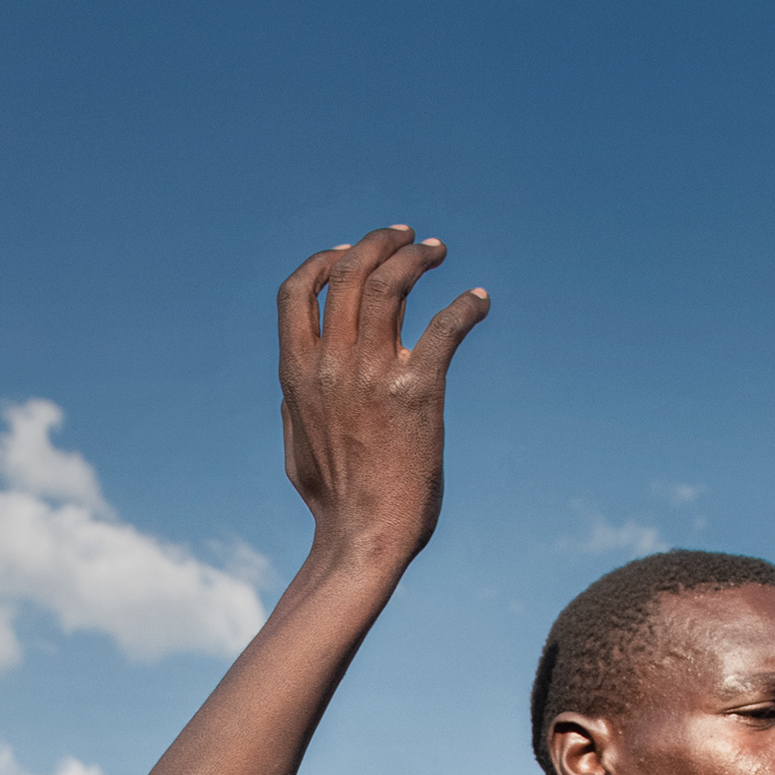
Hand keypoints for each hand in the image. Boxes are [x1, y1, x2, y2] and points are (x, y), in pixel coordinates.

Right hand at [276, 226, 488, 567]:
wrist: (365, 537)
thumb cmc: (334, 502)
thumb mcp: (295, 445)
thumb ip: (295, 405)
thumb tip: (296, 383)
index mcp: (296, 374)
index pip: (297, 290)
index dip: (325, 259)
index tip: (350, 251)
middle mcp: (330, 365)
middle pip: (349, 272)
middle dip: (379, 243)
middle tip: (407, 237)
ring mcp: (371, 374)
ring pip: (391, 284)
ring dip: (417, 257)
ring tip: (437, 252)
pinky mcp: (417, 391)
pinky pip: (445, 326)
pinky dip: (466, 306)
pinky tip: (479, 302)